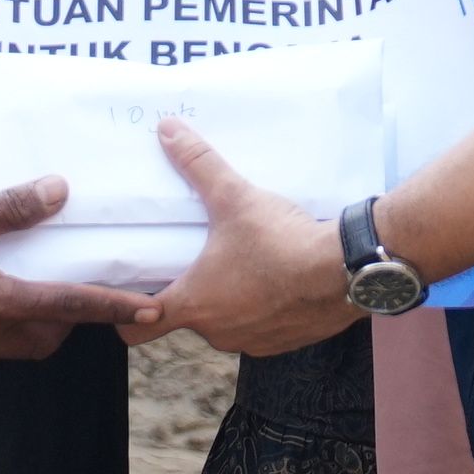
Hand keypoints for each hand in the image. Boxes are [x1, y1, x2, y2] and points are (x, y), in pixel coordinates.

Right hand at [0, 179, 150, 378]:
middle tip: (60, 290)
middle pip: (44, 337)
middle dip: (62, 319)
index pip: (70, 305)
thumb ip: (10, 208)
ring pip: (8, 350)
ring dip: (18, 328)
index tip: (152, 311)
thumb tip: (59, 191)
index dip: (114, 307)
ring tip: (2, 294)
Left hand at [137, 124, 356, 356]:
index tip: (132, 295)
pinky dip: (264, 310)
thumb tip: (167, 130)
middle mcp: (217, 332)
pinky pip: (262, 329)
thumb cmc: (280, 242)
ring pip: (226, 325)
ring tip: (243, 266)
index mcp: (193, 303)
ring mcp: (252, 342)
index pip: (138, 327)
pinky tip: (277, 281)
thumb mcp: (234, 197)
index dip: (128, 312)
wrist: (344, 272)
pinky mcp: (284, 343)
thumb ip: (197, 164)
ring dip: (230, 302)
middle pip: (188, 318)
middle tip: (201, 260)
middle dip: (194, 292)